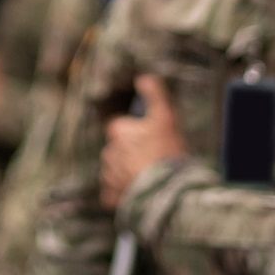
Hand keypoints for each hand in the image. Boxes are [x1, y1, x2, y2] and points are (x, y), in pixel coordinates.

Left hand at [100, 74, 184, 207]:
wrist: (165, 190)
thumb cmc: (165, 152)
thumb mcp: (165, 117)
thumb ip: (154, 95)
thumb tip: (144, 77)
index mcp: (117, 132)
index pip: (120, 127)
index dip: (135, 131)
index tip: (150, 137)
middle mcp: (109, 153)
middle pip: (118, 150)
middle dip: (131, 153)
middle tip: (153, 158)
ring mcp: (110, 176)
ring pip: (116, 171)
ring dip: (127, 173)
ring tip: (149, 176)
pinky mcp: (113, 198)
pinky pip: (114, 194)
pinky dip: (122, 193)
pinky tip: (138, 192)